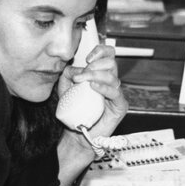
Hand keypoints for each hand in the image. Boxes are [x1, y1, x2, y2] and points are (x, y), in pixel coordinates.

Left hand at [56, 44, 127, 185]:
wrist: (77, 134)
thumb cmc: (73, 111)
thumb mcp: (65, 89)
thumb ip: (67, 74)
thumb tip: (75, 68)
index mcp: (101, 74)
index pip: (108, 55)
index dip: (100, 51)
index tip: (87, 57)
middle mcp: (111, 82)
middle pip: (112, 63)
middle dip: (94, 65)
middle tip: (81, 74)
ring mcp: (116, 94)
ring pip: (112, 76)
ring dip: (95, 76)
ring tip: (82, 81)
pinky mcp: (120, 106)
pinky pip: (116, 93)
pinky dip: (104, 88)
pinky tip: (93, 87)